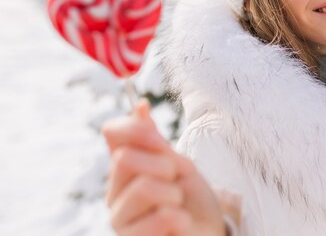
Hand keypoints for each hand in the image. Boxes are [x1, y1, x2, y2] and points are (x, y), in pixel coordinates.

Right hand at [102, 100, 228, 235]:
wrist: (208, 232)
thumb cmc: (192, 200)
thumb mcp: (179, 164)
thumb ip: (155, 141)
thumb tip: (139, 105)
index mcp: (124, 168)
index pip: (112, 133)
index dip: (138, 130)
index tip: (162, 142)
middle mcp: (115, 192)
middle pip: (124, 158)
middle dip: (164, 166)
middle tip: (176, 181)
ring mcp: (120, 219)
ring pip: (142, 187)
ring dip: (174, 194)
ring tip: (179, 207)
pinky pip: (158, 218)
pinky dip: (179, 218)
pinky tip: (179, 225)